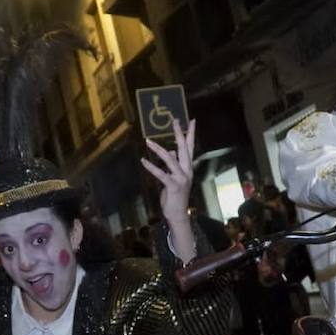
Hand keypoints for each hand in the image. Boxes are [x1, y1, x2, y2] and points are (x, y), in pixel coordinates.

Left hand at [140, 121, 198, 260]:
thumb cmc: (175, 195)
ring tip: (148, 141)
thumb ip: (173, 164)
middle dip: (179, 134)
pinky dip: (152, 167)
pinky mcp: (173, 186)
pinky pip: (161, 174)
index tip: (191, 120)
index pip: (190, 147)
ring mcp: (181, 178)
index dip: (191, 133)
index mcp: (187, 167)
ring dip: (159, 149)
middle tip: (175, 120)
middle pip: (184, 148)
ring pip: (170, 159)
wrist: (178, 214)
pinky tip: (143, 161)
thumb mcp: (174, 177)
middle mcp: (187, 170)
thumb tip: (171, 151)